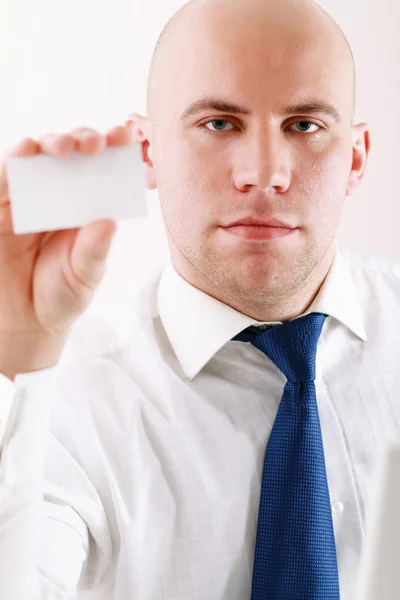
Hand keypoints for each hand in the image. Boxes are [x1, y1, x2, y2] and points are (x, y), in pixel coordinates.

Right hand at [0, 124, 135, 376]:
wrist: (26, 322)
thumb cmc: (61, 295)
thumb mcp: (85, 276)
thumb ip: (94, 251)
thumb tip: (107, 223)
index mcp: (85, 208)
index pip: (100, 171)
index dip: (112, 150)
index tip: (124, 138)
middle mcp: (58, 196)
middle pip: (68, 155)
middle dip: (81, 141)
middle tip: (93, 145)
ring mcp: (27, 199)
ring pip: (35, 158)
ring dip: (46, 145)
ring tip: (61, 148)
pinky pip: (3, 178)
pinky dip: (13, 163)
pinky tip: (25, 153)